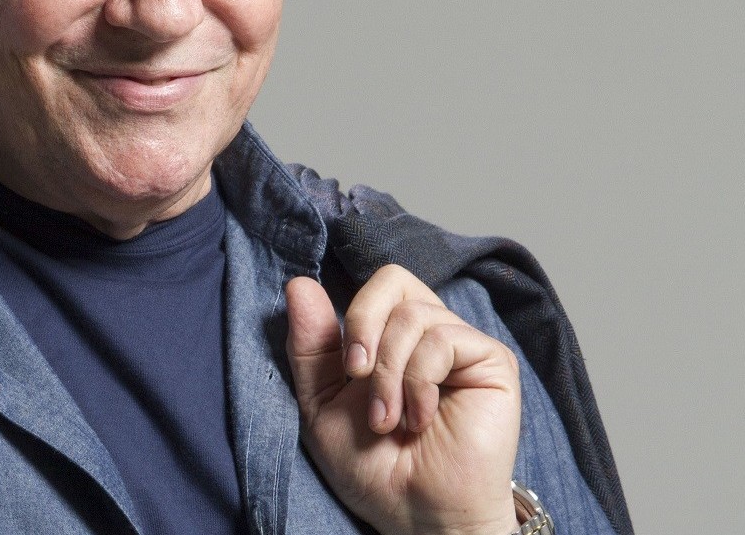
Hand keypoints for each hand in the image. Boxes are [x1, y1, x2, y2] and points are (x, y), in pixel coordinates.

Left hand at [285, 265, 520, 534]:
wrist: (414, 516)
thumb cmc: (372, 466)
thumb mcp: (321, 401)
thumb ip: (310, 345)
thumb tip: (299, 284)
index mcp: (393, 335)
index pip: (377, 285)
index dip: (355, 312)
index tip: (346, 367)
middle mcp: (431, 332)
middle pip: (394, 281)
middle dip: (364, 327)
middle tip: (358, 378)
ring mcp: (463, 345)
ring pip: (414, 315)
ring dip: (388, 373)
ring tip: (389, 420)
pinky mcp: (492, 362)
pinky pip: (443, 338)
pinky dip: (418, 381)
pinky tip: (420, 419)